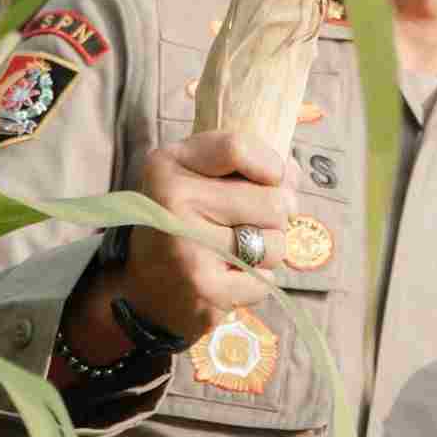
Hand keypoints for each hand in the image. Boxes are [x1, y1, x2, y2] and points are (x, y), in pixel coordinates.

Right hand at [64, 131, 296, 358]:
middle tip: (251, 223)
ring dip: (268, 250)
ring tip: (239, 249)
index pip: (239, 148)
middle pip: (273, 201)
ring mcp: (187, 247)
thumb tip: (293, 171)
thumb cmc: (185, 219)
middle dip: (276, 216)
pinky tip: (230, 275)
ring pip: (276, 244)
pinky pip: (266, 280)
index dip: (271, 164)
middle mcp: (173, 201)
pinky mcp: (204, 287)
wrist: (143, 285)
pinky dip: (257, 281)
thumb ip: (245, 162)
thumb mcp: (197, 174)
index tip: (271, 178)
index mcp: (169, 163)